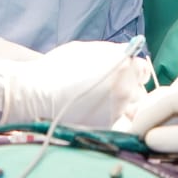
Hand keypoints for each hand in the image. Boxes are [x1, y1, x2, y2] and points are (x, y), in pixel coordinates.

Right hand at [1, 41, 151, 127]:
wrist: (35, 95)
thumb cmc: (57, 68)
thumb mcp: (87, 49)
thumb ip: (113, 52)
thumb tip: (129, 54)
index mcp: (123, 65)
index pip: (143, 69)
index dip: (133, 71)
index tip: (123, 74)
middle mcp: (126, 88)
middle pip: (141, 91)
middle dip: (130, 90)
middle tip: (110, 91)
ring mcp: (119, 110)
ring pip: (133, 110)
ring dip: (124, 107)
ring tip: (102, 105)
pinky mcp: (108, 128)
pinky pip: (120, 124)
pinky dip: (113, 120)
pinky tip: (96, 115)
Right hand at [125, 67, 177, 177]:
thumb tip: (147, 139)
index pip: (165, 102)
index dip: (144, 120)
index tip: (129, 139)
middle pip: (168, 104)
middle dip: (147, 121)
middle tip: (129, 140)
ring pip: (177, 113)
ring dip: (160, 126)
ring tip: (142, 142)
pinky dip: (174, 131)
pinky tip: (166, 143)